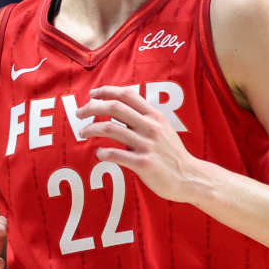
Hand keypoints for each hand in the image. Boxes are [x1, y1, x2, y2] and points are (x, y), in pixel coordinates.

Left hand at [76, 86, 194, 202]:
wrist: (189, 177)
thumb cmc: (171, 153)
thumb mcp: (162, 129)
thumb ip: (142, 118)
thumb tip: (117, 109)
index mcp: (154, 115)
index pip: (127, 94)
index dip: (106, 91)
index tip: (92, 94)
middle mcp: (150, 127)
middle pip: (114, 107)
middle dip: (92, 107)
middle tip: (79, 113)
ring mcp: (147, 145)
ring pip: (110, 128)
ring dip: (91, 128)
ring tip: (83, 132)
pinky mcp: (143, 164)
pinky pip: (115, 154)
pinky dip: (102, 153)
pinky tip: (99, 154)